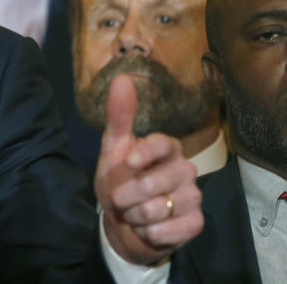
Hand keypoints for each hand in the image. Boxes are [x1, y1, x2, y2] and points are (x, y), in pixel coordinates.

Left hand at [95, 74, 203, 264]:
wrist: (123, 224)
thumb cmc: (119, 181)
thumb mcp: (113, 149)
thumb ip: (119, 116)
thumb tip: (122, 77)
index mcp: (166, 149)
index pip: (164, 143)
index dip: (145, 153)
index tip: (127, 163)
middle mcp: (184, 169)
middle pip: (164, 178)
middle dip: (131, 193)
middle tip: (119, 200)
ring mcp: (193, 196)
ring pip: (168, 205)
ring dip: (139, 215)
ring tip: (133, 214)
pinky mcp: (196, 222)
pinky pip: (178, 227)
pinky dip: (155, 232)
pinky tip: (148, 230)